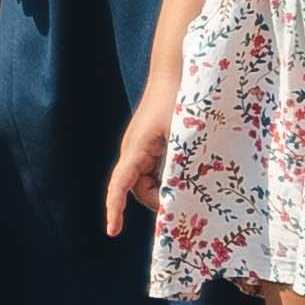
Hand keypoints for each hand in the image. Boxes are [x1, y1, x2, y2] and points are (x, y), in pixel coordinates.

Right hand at [104, 58, 178, 235]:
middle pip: (140, 190)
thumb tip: (180, 194)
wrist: (174, 72)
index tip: (113, 232)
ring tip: (191, 181)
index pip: (119, 186)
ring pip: (149, 181)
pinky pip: (154, 169)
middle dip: (158, 200)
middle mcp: (134, 152)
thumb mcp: (182, 135)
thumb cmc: (177, 100)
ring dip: (166, 187)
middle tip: (184, 203)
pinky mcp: (151, 145)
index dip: (115, 210)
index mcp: (136, 149)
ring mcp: (141, 148)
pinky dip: (168, 176)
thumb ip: (180, 164)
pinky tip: (187, 171)